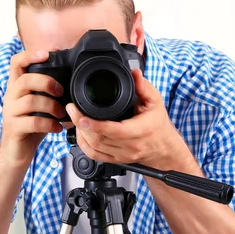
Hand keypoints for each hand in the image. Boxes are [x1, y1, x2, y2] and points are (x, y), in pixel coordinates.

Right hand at [0, 49, 65, 165]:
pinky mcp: (14, 128)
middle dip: (47, 82)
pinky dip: (50, 124)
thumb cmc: (30, 128)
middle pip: (25, 79)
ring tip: (62, 114)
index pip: (15, 63)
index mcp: (16, 88)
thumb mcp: (39, 107)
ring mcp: (10, 113)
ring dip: (52, 106)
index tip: (46, 54)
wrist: (15, 154)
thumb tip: (71, 83)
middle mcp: (10, 97)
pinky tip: (57, 128)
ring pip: (31, 101)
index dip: (29, 55)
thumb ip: (47, 94)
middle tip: (60, 91)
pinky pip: (34, 122)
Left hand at [65, 69, 190, 168]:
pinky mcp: (115, 160)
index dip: (95, 124)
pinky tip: (80, 133)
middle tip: (72, 109)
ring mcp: (121, 155)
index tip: (81, 115)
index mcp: (141, 130)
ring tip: (75, 117)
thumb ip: (144, 87)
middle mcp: (130, 146)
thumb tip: (134, 73)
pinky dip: (83, 144)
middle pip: (99, 139)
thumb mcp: (155, 102)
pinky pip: (94, 155)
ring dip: (81, 133)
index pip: (115, 131)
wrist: (162, 148)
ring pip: (94, 148)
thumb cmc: (158, 124)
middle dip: (81, 124)